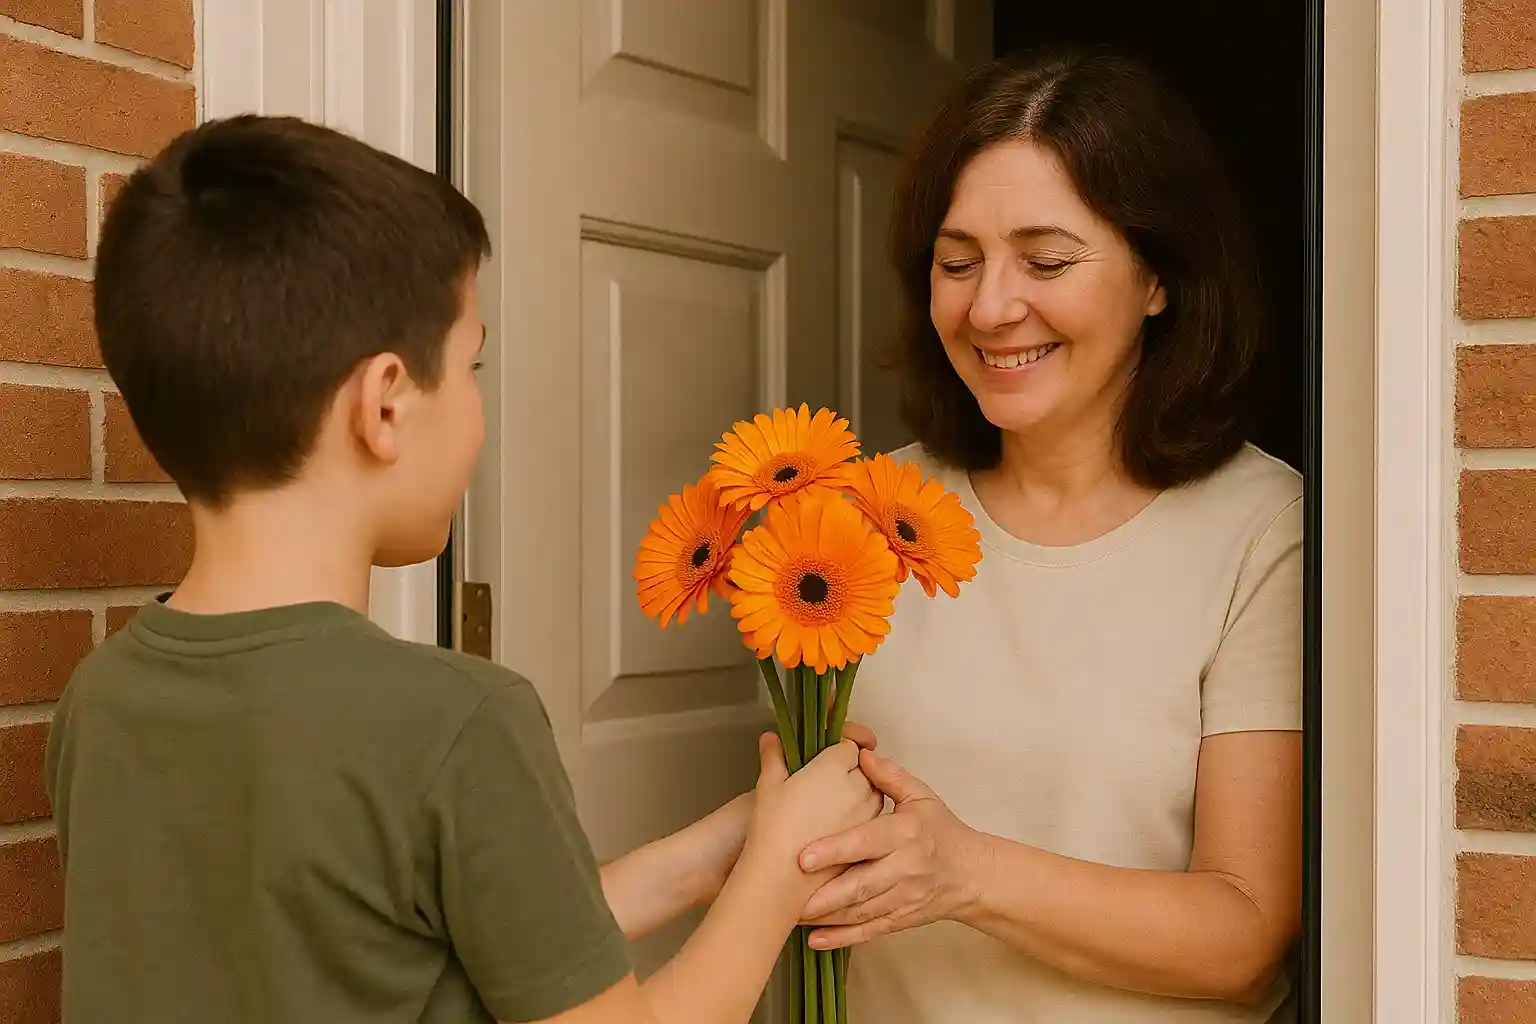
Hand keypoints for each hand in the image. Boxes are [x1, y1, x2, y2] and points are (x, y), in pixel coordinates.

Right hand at [741, 735, 882, 895]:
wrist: (783, 878)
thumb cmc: (774, 828)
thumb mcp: (768, 785)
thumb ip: (773, 756)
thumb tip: (770, 739)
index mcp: (837, 765)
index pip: (850, 745)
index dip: (840, 746)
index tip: (828, 750)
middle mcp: (859, 787)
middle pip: (865, 769)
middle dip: (850, 770)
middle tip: (825, 779)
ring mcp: (868, 816)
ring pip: (871, 796)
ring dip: (858, 796)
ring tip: (829, 806)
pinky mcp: (869, 841)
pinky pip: (870, 823)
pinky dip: (858, 821)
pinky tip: (835, 830)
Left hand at [798, 749, 980, 949]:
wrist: (972, 874)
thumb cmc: (941, 831)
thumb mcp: (921, 797)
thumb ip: (889, 777)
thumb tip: (861, 754)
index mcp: (906, 834)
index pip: (867, 842)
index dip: (835, 850)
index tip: (804, 856)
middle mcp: (906, 868)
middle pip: (861, 884)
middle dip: (825, 893)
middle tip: (789, 894)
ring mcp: (904, 897)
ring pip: (861, 911)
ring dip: (826, 916)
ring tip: (792, 915)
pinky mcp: (901, 919)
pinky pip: (869, 931)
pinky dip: (841, 938)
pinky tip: (815, 940)